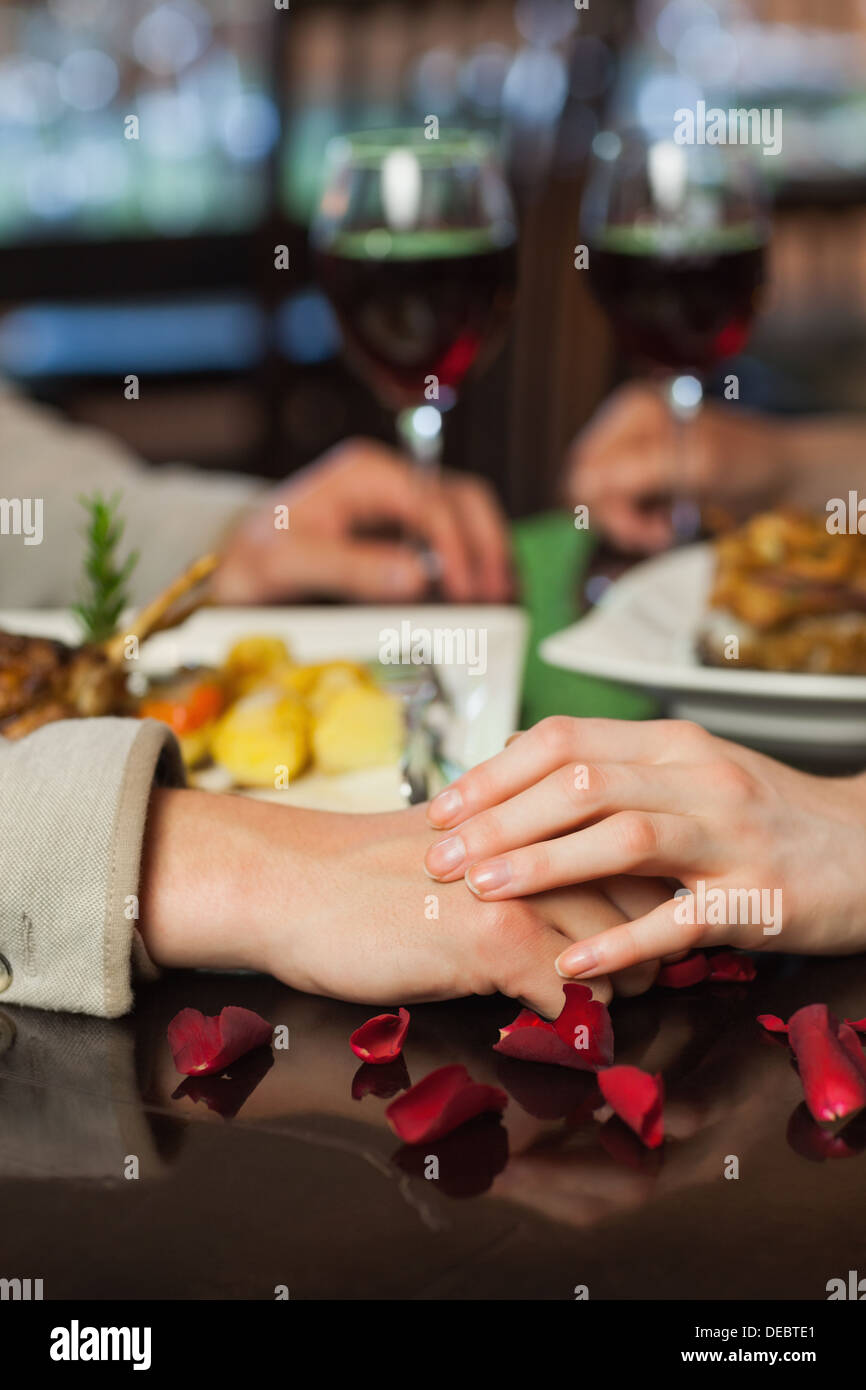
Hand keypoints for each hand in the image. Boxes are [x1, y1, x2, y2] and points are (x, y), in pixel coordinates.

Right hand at [138, 792, 664, 1017]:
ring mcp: (518, 888)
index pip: (625, 846)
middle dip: (651, 943)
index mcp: (527, 811)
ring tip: (614, 1007)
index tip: (658, 926)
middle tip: (651, 975)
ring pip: (617, 948)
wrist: (291, 886)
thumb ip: (509, 852)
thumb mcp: (451, 847)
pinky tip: (562, 1027)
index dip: (650, 891)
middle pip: (639, 898)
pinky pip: (572, 992)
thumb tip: (559, 883)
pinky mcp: (493, 939)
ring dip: (622, 986)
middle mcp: (534, 841)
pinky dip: (578, 1019)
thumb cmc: (361, 873)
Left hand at [212, 437, 511, 603]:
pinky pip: (456, 538)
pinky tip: (484, 597)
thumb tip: (417, 578)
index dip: (457, 548)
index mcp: (365, 473)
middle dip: (487, 547)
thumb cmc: (253, 560)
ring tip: (502, 601)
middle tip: (497, 599)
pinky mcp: (405, 532)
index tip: (468, 593)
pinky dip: (476, 564)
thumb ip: (350, 568)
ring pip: (468, 516)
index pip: (431, 502)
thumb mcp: (288, 564)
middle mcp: (390, 481)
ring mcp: (401, 504)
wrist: (235, 569)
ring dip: (490, 554)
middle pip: (463, 501)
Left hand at [424, 716, 865, 976]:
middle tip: (439, 857)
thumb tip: (516, 758)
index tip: (440, 809)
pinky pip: (679, 920)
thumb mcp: (690, 770)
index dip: (493, 774)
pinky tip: (570, 959)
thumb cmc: (764, 814)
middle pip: (579, 784)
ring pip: (623, 837)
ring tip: (482, 890)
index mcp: (670, 745)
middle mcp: (697, 779)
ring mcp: (729, 838)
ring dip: (544, 864)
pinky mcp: (756, 900)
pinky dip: (619, 939)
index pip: (564, 741)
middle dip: (498, 820)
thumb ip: (611, 765)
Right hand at [564, 383, 788, 552]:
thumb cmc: (747, 462)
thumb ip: (638, 471)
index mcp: (633, 409)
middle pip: (587, 484)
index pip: (585, 465)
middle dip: (618, 517)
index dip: (603, 504)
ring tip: (663, 532)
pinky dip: (639, 524)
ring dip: (630, 525)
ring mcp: (632, 451)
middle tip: (655, 536)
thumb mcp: (696, 465)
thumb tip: (581, 483)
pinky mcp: (642, 475)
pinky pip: (619, 507)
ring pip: (601, 501)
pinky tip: (664, 526)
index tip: (638, 530)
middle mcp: (625, 426)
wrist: (780, 473)